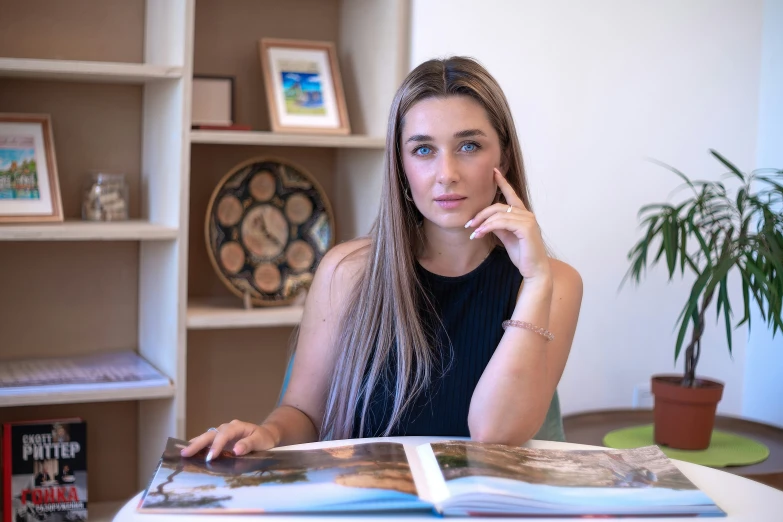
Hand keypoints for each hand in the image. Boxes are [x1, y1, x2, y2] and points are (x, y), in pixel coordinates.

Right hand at [180, 420, 277, 460]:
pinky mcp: (220, 440)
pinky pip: (208, 442)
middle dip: (197, 443)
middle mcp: (226, 428)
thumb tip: (236, 450)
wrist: (266, 435)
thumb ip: (249, 444)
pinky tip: (190, 453)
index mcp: (236, 426)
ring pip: (206, 437)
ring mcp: (222, 433)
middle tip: (185, 453)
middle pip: (210, 434)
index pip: (223, 435)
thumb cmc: (263, 438)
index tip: (210, 457)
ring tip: (183, 453)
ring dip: (195, 444)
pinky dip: (199, 447)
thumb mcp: (260, 441)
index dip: (216, 446)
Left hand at [466, 168, 550, 282]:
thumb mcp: (506, 237)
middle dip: (481, 214)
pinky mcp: (526, 228)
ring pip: (498, 214)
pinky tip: (480, 233)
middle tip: (468, 224)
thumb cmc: (522, 254)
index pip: (511, 194)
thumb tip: (485, 220)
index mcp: (523, 214)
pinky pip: (502, 222)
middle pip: (498, 206)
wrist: (534, 270)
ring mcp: (528, 220)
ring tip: (473, 232)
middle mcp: (527, 214)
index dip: (502, 182)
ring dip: (482, 222)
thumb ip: (498, 226)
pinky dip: (488, 227)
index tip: (494, 171)